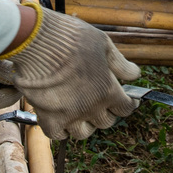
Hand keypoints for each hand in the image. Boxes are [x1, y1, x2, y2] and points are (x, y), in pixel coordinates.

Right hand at [0, 8, 140, 139]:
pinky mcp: (48, 117)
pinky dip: (61, 130)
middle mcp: (91, 107)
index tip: (125, 100)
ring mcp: (69, 115)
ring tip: (80, 112)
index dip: (127, 104)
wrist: (37, 40)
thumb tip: (135, 74)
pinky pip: (57, 135)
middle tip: (99, 101)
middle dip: (105, 112)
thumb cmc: (72, 38)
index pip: (125, 108)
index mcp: (108, 90)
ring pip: (83, 133)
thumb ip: (120, 63)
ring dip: (85, 124)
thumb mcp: (103, 44)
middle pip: (105, 122)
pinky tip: (61, 120)